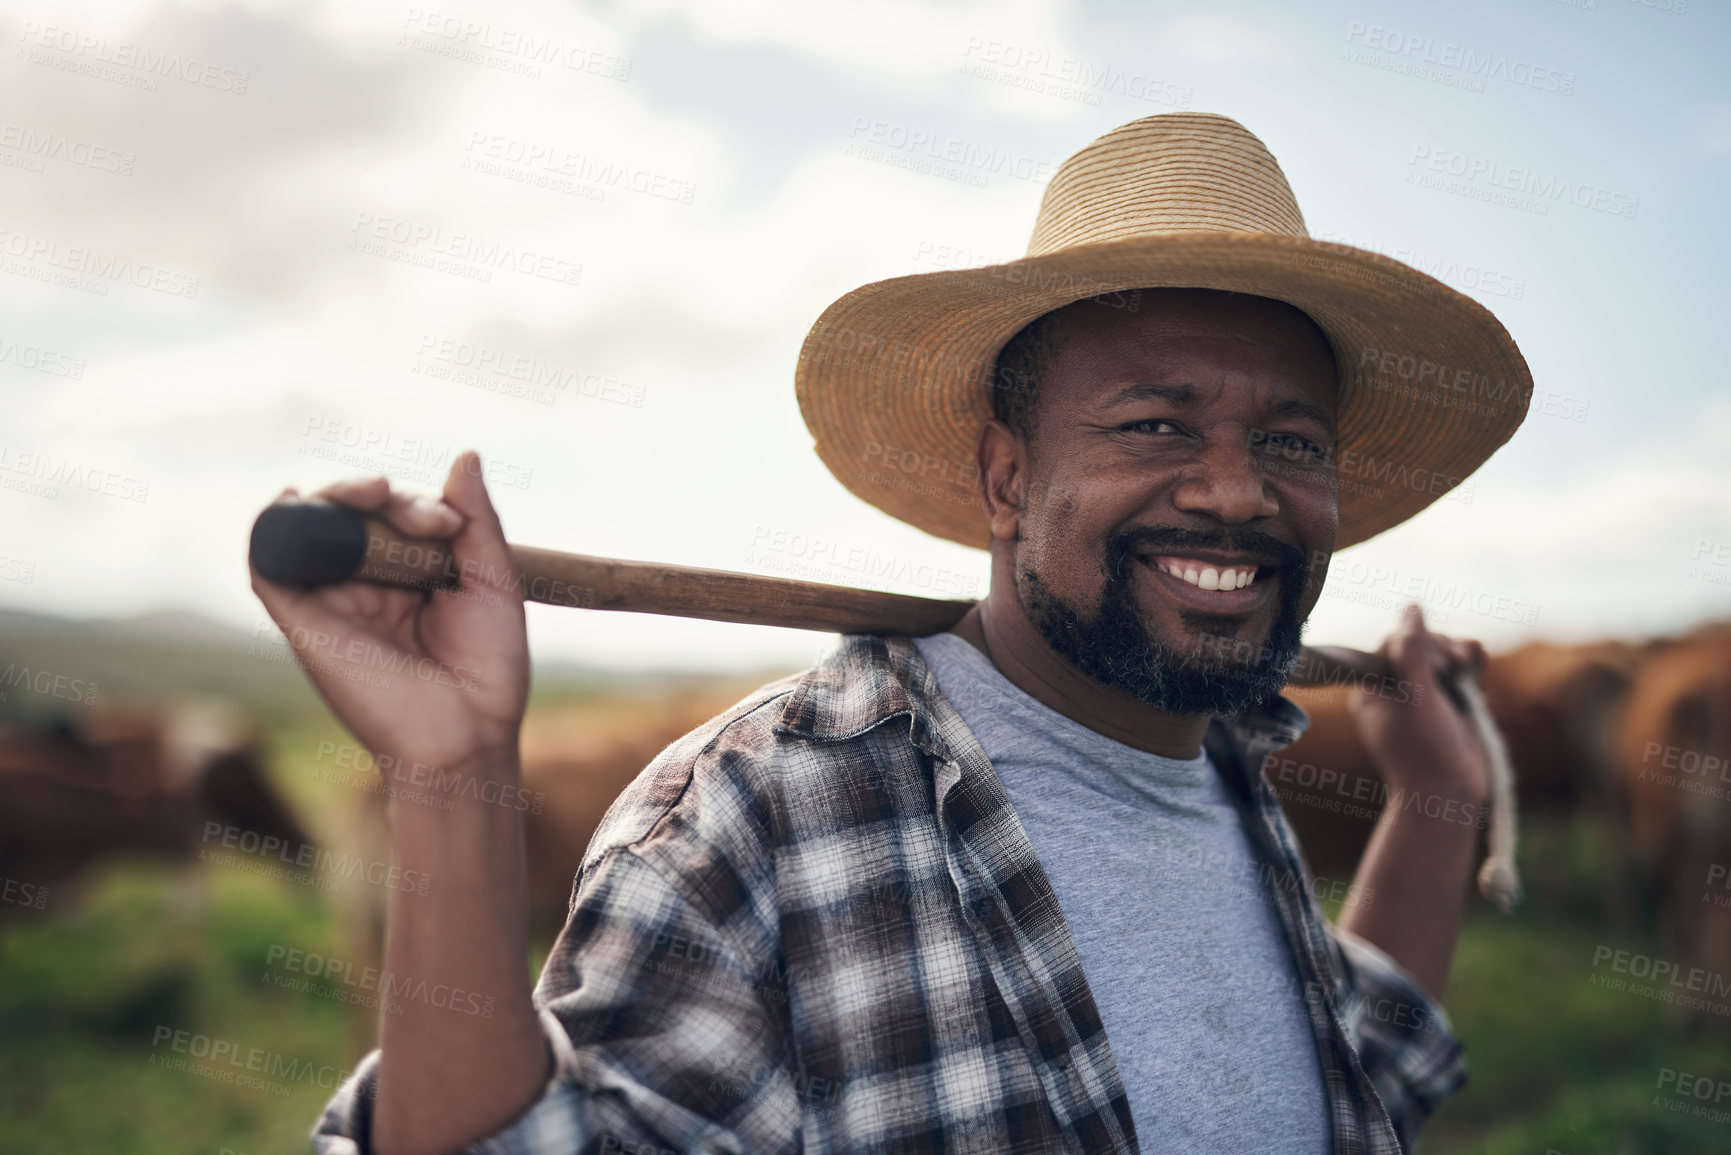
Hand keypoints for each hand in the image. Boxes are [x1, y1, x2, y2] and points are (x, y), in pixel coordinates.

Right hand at [250, 451, 528, 783]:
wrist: (466, 735)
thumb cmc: (488, 670)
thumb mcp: (494, 583)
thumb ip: (477, 521)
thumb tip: (465, 454)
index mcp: (413, 576)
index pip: (398, 515)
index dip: (417, 503)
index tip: (449, 524)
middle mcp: (368, 586)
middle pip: (353, 514)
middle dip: (383, 495)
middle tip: (423, 516)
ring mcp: (334, 602)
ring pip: (314, 529)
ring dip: (335, 497)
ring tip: (370, 492)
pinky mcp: (304, 623)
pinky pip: (271, 568)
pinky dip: (273, 530)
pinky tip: (289, 501)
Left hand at [1348, 603, 1489, 807]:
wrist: (1448, 797)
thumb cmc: (1423, 749)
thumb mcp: (1416, 696)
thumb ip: (1412, 650)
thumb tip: (1412, 607)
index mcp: (1373, 690)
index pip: (1391, 644)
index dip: (1415, 643)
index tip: (1432, 666)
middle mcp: (1396, 693)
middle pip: (1420, 648)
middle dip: (1441, 647)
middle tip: (1453, 665)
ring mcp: (1426, 701)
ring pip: (1443, 659)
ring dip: (1458, 652)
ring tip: (1471, 658)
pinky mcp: (1452, 708)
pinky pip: (1460, 676)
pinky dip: (1471, 666)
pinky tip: (1480, 660)